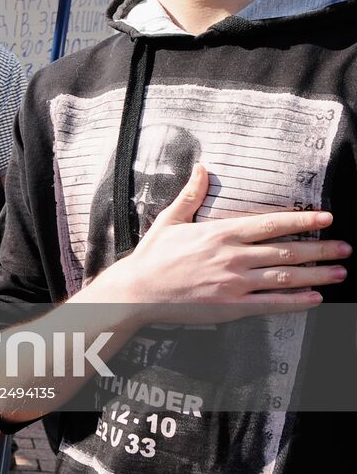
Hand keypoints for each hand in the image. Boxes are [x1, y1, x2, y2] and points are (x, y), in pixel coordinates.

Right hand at [95, 164, 347, 322]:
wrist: (137, 291)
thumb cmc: (153, 256)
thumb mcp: (170, 220)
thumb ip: (191, 194)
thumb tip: (202, 168)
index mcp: (219, 233)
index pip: (271, 224)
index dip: (302, 220)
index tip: (326, 218)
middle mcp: (231, 257)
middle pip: (286, 250)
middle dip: (320, 249)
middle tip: (345, 248)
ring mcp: (233, 283)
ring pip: (285, 277)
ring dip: (317, 275)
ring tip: (340, 273)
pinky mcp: (231, 306)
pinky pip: (271, 303)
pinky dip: (296, 301)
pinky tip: (315, 299)